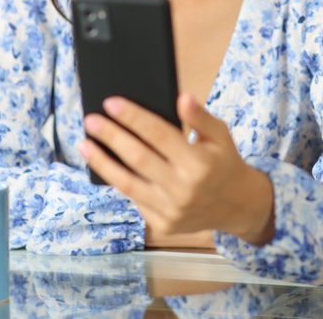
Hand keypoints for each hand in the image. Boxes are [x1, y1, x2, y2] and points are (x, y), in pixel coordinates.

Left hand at [78, 93, 275, 245]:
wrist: (237, 206)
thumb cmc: (224, 163)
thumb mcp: (220, 135)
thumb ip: (200, 117)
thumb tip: (182, 98)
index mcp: (199, 163)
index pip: (159, 134)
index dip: (133, 117)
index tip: (111, 103)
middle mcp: (184, 188)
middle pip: (138, 158)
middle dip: (111, 136)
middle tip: (91, 120)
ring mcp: (172, 209)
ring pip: (128, 183)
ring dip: (102, 162)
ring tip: (85, 144)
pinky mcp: (163, 224)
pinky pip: (134, 199)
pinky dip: (117, 181)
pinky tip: (104, 165)